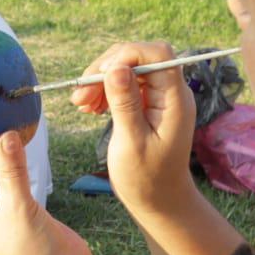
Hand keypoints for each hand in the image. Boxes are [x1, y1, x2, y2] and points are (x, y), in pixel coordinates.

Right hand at [70, 42, 198, 213]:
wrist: (158, 200)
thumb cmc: (146, 178)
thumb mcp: (131, 142)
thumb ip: (126, 103)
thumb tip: (116, 69)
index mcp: (174, 99)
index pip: (157, 54)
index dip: (127, 56)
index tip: (100, 76)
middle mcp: (170, 92)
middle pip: (138, 58)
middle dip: (106, 70)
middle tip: (80, 96)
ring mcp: (160, 97)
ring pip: (128, 69)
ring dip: (101, 81)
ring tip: (80, 104)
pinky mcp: (149, 104)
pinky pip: (125, 84)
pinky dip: (105, 90)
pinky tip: (90, 107)